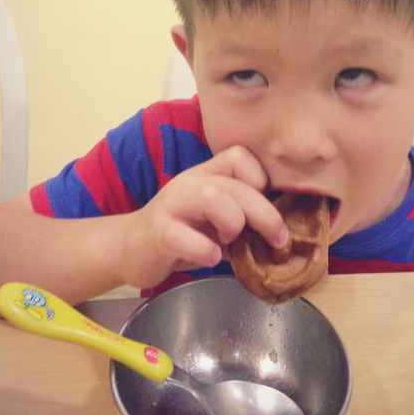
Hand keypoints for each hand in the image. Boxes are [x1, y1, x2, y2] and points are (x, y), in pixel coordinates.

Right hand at [118, 145, 287, 287]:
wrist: (129, 249)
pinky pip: (184, 236)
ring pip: (213, 198)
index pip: (240, 156)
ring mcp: (171, 205)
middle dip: (265, 214)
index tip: (266, 207)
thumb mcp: (215, 220)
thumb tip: (283, 232)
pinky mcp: (157, 232)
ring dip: (232, 225)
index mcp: (206, 174)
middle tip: (278, 240)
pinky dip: (205, 250)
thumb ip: (242, 217)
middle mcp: (189, 183)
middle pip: (235, 184)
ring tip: (228, 243)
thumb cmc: (181, 234)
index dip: (260, 179)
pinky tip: (210, 258)